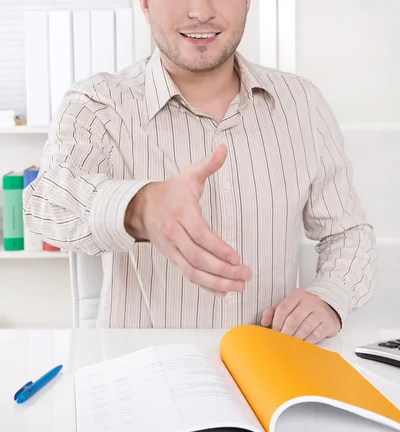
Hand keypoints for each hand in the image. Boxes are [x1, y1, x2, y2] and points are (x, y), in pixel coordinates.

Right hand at [125, 144, 251, 296]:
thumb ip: (209, 164)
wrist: (142, 205)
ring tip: (238, 287)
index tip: (237, 257)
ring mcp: (171, 247)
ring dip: (216, 282)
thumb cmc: (172, 190)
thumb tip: (223, 148)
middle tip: (245, 275)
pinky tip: (222, 291)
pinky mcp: (171, 257)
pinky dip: (205, 285)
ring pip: (192, 270)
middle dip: (222, 270)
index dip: (219, 248)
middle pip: (197, 257)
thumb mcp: (190, 174)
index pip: (200, 234)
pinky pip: (188, 274)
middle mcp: (173, 232)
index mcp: (181, 212)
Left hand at [261, 289, 340, 343]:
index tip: (273, 332)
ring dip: (295, 339)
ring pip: (304, 328)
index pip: (283, 308)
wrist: (328, 311)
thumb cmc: (305, 310)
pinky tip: (302, 345)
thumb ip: (274, 311)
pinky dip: (307, 342)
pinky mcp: (328, 323)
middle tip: (281, 341)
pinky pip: (315, 335)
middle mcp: (310, 300)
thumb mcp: (290, 306)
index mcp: (298, 294)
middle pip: (293, 319)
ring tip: (290, 345)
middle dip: (285, 333)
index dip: (276, 322)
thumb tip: (264, 321)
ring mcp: (320, 311)